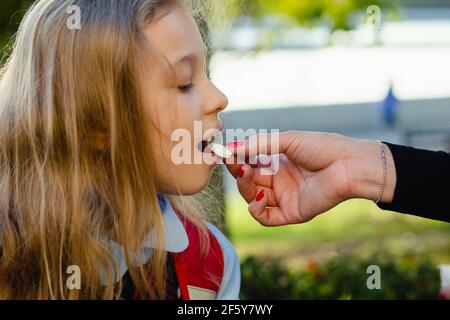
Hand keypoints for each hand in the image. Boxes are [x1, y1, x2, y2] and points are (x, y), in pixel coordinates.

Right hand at [225, 131, 396, 226]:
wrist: (349, 164)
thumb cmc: (322, 147)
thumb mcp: (287, 140)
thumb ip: (259, 145)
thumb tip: (232, 149)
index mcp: (277, 162)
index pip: (248, 163)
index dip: (235, 159)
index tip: (223, 153)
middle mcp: (278, 180)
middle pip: (247, 181)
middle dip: (239, 172)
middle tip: (236, 162)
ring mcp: (284, 197)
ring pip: (252, 198)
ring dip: (245, 187)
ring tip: (248, 172)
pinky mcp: (291, 213)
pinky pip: (265, 218)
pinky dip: (257, 210)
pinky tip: (262, 196)